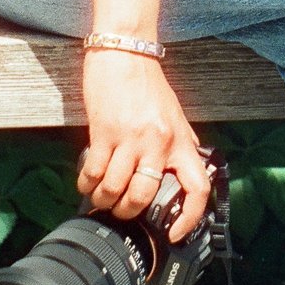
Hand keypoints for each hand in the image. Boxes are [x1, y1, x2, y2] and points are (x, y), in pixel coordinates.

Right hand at [77, 48, 211, 240]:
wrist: (125, 52)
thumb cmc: (148, 83)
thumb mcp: (174, 115)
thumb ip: (178, 145)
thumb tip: (183, 174)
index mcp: (180, 140)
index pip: (197, 186)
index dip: (189, 218)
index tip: (175, 232)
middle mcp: (158, 142)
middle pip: (144, 196)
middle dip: (128, 211)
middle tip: (121, 210)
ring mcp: (130, 138)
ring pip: (115, 189)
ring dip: (104, 200)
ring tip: (100, 197)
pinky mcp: (104, 132)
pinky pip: (94, 173)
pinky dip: (87, 184)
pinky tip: (87, 183)